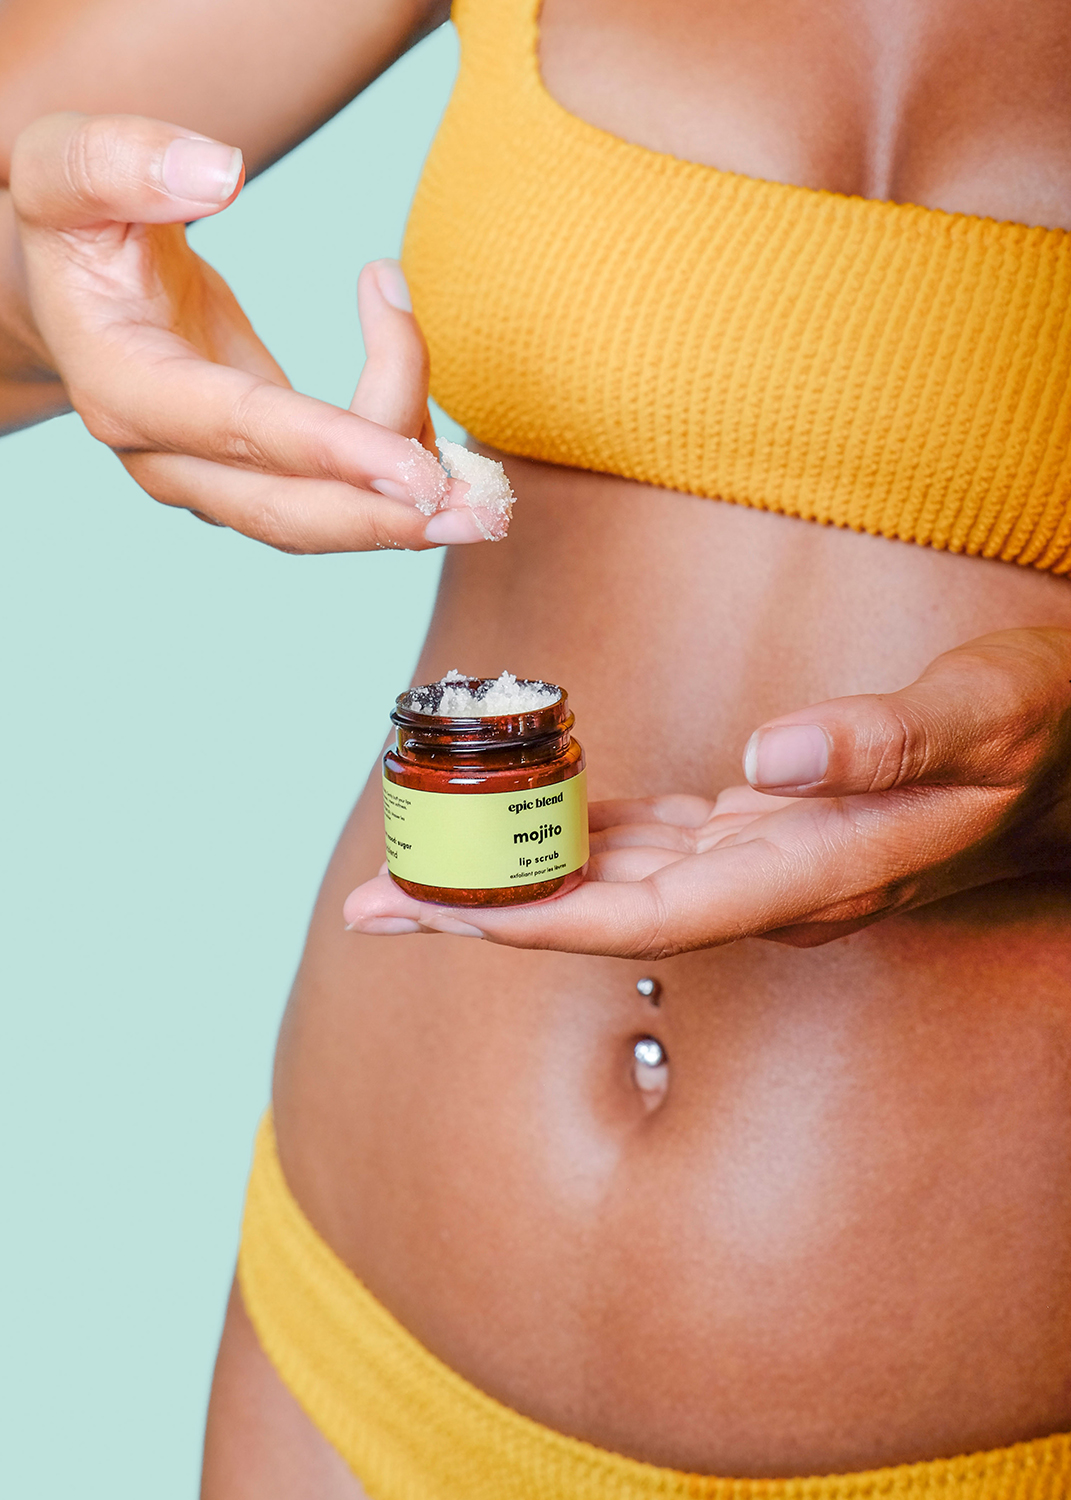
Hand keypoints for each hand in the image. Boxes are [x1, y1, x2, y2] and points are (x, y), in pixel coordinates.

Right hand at [9, 112, 493, 550]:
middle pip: (289, 513)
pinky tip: (433, 417)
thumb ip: (122, 162)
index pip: (239, 428)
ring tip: (484, 475)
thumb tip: (221, 173)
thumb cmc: (77, 229)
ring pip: (325, 515)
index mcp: (124, 387)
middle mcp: (166, 458)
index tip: (417, 471)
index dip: (331, 452)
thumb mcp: (65, 168)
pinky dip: (396, 459)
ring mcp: (212, 481)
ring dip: (409, 505)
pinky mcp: (256, 480)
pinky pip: (338, 492)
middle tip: (487, 514)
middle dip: (389, 519)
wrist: (69, 295)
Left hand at [343, 629, 1070, 955]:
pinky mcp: (763, 828)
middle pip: (605, 911)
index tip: (442, 914)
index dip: (539, 916)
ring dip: (516, 878)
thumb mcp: (987, 712)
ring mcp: (764, 859)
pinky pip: (653, 845)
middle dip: (489, 912)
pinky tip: (525, 823)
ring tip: (416, 871)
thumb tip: (773, 760)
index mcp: (815, 865)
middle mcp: (776, 879)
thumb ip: (889, 739)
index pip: (650, 913)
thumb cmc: (1039, 729)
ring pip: (616, 881)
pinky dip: (579, 835)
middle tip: (372, 905)